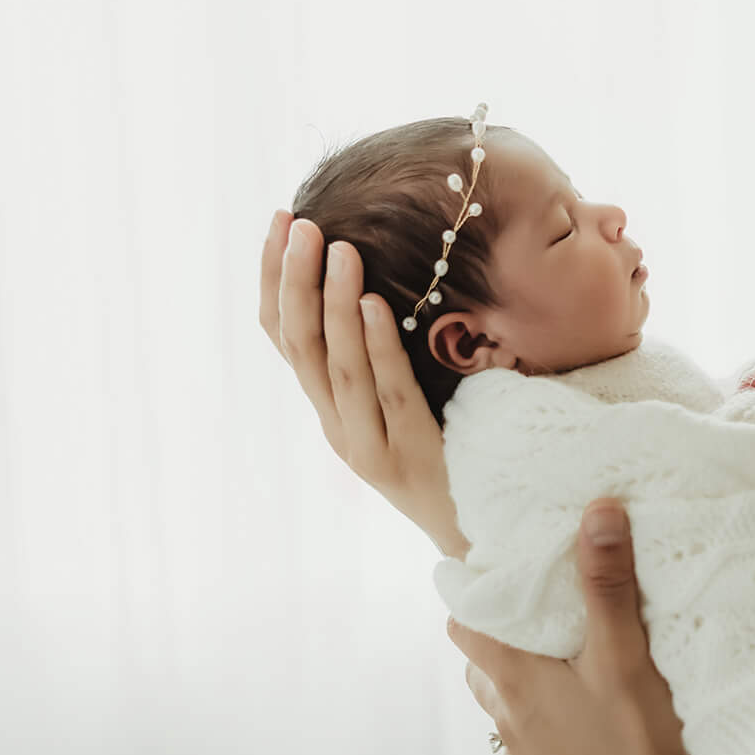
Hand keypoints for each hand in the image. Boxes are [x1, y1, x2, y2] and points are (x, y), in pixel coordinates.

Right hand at [259, 209, 468, 556]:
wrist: (480, 531)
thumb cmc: (448, 451)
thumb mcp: (401, 397)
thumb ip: (382, 351)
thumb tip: (378, 271)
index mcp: (327, 406)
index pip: (283, 335)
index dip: (275, 278)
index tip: (280, 222)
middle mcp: (335, 425)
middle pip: (298, 346)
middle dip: (293, 280)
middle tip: (299, 224)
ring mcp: (366, 446)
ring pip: (335, 367)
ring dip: (331, 304)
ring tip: (337, 250)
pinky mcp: (407, 458)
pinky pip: (388, 393)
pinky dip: (377, 346)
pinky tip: (372, 304)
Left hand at [445, 499, 697, 754]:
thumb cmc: (634, 745)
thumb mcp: (625, 657)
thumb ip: (607, 585)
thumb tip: (597, 511)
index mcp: (513, 680)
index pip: (464, 625)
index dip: (473, 598)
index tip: (497, 576)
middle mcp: (504, 720)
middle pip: (480, 666)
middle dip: (499, 639)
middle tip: (538, 618)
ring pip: (501, 709)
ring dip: (519, 687)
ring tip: (559, 671)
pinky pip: (527, 749)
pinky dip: (542, 730)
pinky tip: (578, 729)